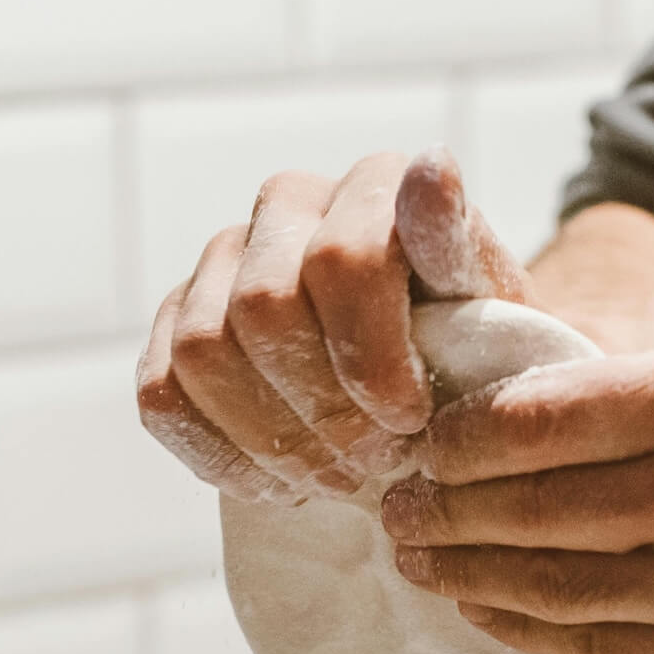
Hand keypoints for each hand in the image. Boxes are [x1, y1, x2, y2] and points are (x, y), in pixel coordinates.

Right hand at [136, 146, 528, 504]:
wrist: (435, 381)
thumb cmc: (471, 349)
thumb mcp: (493, 307)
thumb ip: (457, 250)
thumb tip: (433, 170)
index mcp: (371, 184)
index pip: (341, 259)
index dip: (370, 357)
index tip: (410, 421)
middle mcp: (287, 204)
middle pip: (262, 309)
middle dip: (321, 409)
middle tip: (373, 464)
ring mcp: (221, 262)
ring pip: (203, 352)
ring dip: (270, 438)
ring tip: (334, 479)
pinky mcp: (174, 324)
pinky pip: (160, 393)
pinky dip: (218, 455)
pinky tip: (276, 484)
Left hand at [380, 345, 653, 653]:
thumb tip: (545, 419)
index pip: (542, 413)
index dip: (459, 435)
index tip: (418, 443)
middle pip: (526, 501)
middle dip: (440, 507)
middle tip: (391, 510)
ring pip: (546, 582)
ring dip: (462, 573)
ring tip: (415, 561)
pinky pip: (592, 649)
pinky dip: (523, 630)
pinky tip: (483, 614)